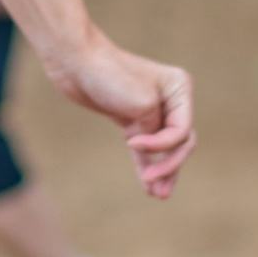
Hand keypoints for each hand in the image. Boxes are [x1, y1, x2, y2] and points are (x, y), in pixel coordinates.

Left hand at [43, 30, 194, 199]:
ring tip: (159, 195)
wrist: (74, 61)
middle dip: (169, 165)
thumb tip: (158, 149)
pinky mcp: (130, 119)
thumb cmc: (109, 75)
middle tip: (155, 185)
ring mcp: (150, 110)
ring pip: (164, 148)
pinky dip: (146, 163)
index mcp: (179, 88)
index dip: (162, 145)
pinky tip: (147, 185)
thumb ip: (155, 129)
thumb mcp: (142, 103)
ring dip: (162, 170)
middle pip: (180, 142)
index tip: (132, 142)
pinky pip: (145, 148)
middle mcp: (170, 99)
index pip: (183, 130)